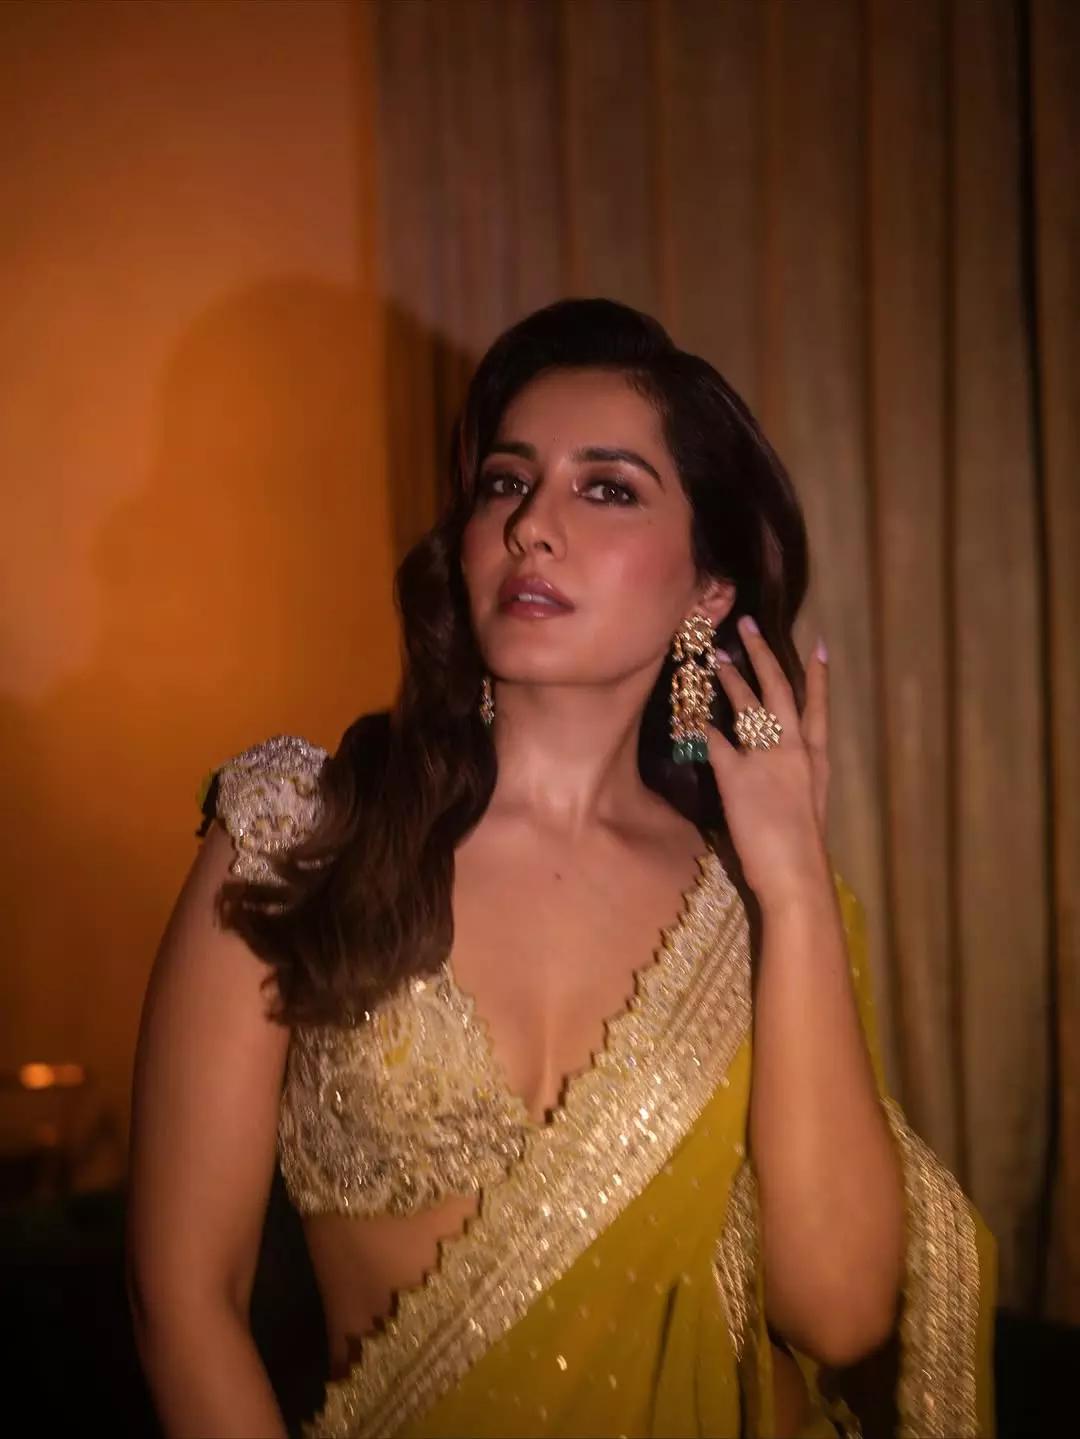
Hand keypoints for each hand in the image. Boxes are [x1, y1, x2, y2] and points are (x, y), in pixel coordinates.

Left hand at [707, 616, 830, 910]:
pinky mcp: (738, 776)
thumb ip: (794, 783)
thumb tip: (776, 775)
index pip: (818, 709)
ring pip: (748, 706)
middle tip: (749, 626)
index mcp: (817, 761)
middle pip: (780, 691)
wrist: (796, 873)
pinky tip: (692, 714)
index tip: (817, 646)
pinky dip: (703, 727)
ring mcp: (767, 759)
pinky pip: (716, 742)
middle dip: (764, 656)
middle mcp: (795, 750)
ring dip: (731, 678)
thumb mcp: (808, 808)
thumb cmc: (801, 852)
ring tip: (716, 656)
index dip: (818, 677)